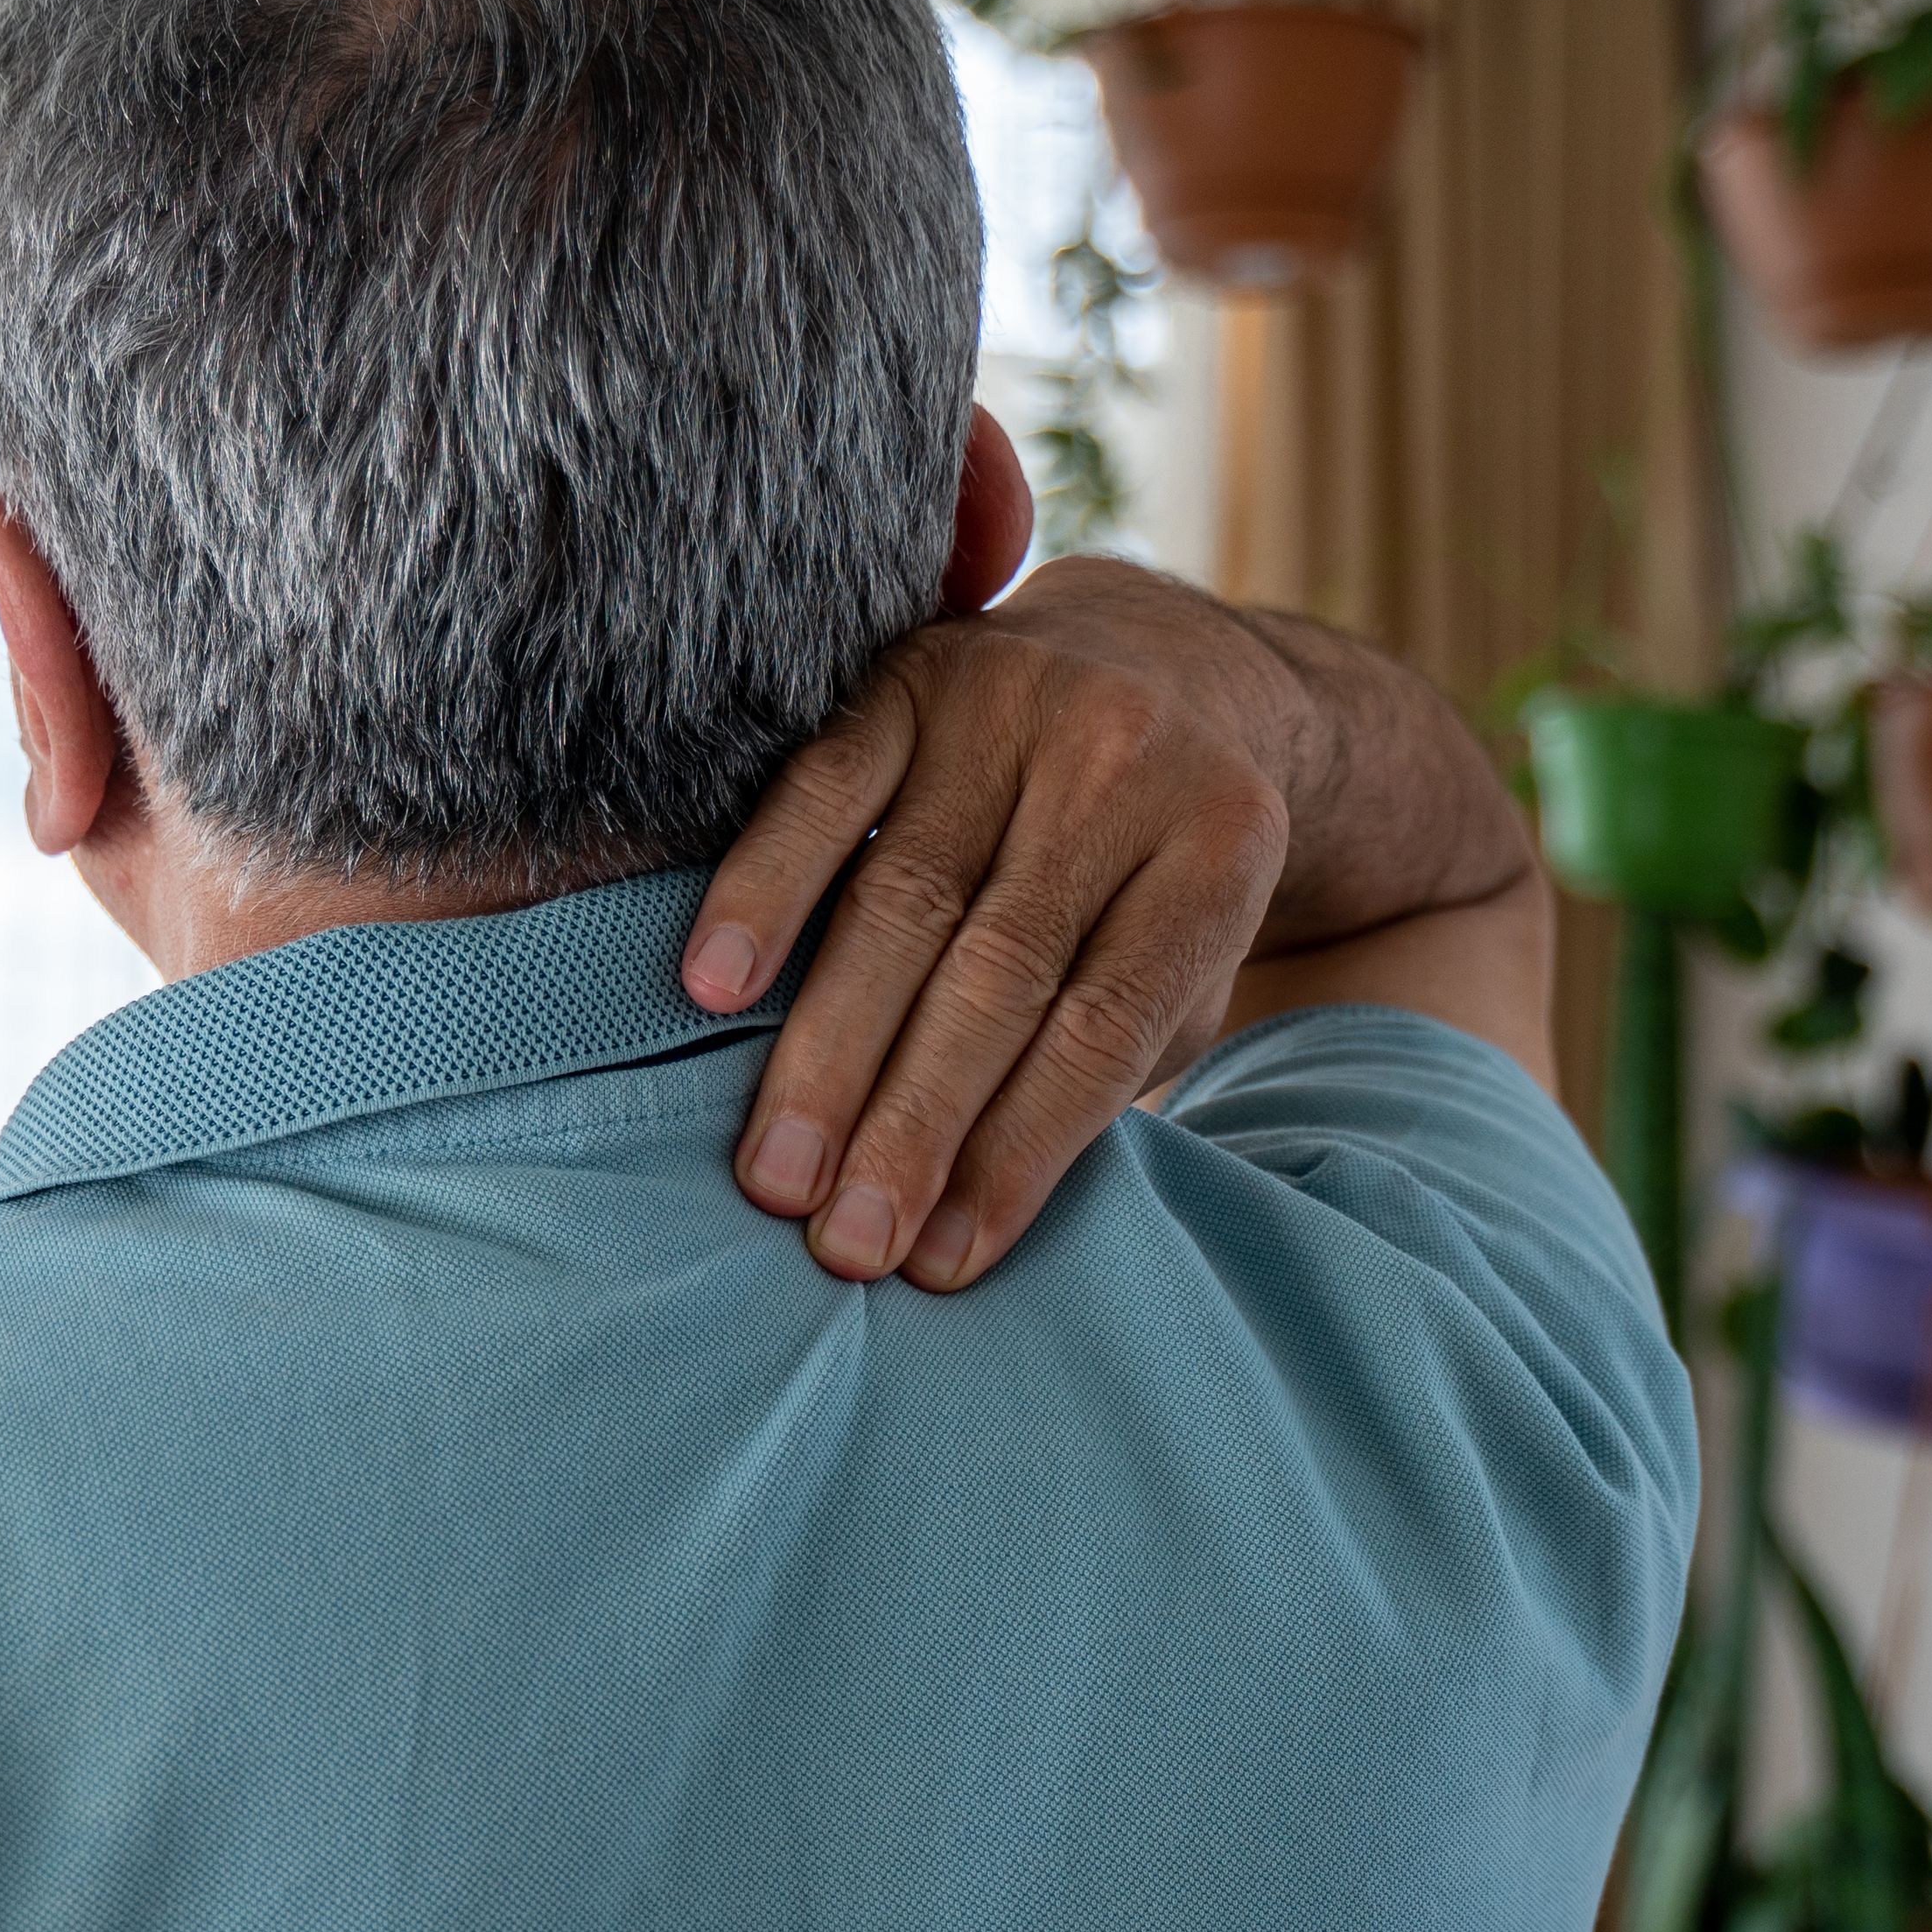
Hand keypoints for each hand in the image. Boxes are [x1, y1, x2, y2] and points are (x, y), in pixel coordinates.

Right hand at [679, 559, 1303, 1292]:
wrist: (1161, 670)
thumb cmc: (1150, 880)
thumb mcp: (1181, 973)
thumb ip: (1098, 1073)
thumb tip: (957, 1222)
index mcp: (1221, 848)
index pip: (1101, 1028)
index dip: (1017, 1152)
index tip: (939, 1262)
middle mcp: (1125, 763)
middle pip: (996, 975)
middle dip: (912, 1122)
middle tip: (844, 1242)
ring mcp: (1016, 704)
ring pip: (902, 900)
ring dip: (828, 1050)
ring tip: (777, 1173)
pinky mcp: (916, 669)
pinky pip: (823, 790)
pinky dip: (763, 891)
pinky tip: (711, 990)